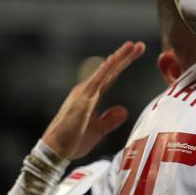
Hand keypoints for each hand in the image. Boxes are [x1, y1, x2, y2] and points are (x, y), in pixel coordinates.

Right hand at [40, 40, 144, 158]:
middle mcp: (87, 90)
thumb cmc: (74, 140)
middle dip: (125, 56)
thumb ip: (111, 119)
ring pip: (105, 72)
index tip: (137, 52)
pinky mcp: (82, 101)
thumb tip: (123, 109)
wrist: (56, 150)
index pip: (111, 76)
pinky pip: (96, 82)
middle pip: (110, 70)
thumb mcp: (99, 130)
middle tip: (139, 44)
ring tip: (131, 46)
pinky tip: (114, 60)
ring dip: (118, 58)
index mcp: (91, 95)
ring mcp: (84, 93)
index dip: (123, 64)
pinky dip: (105, 70)